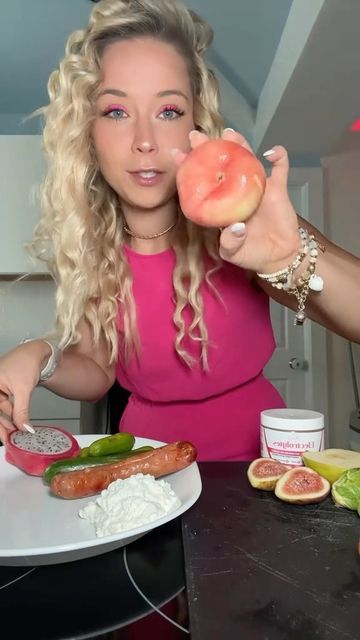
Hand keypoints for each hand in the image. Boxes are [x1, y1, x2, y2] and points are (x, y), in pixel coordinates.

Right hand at [0, 342, 47, 442]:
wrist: (37, 351)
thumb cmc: (26, 363)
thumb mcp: (23, 390)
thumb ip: (21, 411)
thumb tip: (23, 428)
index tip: (4, 438)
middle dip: (2, 426)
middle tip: (11, 439)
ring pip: (1, 410)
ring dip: (8, 421)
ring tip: (17, 433)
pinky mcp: (5, 389)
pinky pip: (6, 405)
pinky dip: (12, 414)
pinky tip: (19, 423)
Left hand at [173, 129, 299, 273]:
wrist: (278, 257)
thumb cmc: (252, 254)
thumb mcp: (234, 254)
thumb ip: (231, 243)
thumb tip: (235, 227)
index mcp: (221, 205)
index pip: (201, 182)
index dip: (189, 168)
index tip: (176, 153)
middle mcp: (236, 191)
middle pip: (221, 164)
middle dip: (208, 148)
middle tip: (196, 135)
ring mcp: (256, 188)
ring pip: (247, 160)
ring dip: (240, 145)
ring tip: (231, 133)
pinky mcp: (277, 190)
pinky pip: (280, 169)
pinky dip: (279, 158)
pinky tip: (272, 152)